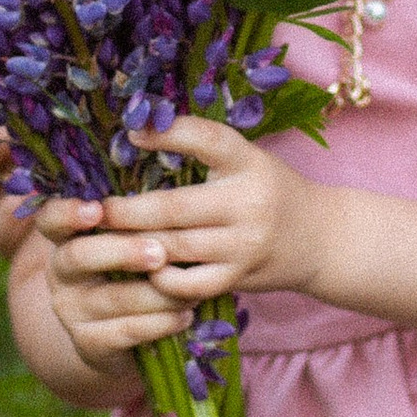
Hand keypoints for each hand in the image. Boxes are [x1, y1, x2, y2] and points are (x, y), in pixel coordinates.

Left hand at [38, 115, 321, 326]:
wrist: (321, 238)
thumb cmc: (269, 190)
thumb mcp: (247, 159)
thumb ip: (203, 150)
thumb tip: (138, 133)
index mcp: (247, 161)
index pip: (208, 140)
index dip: (168, 133)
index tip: (130, 132)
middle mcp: (248, 202)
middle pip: (174, 207)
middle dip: (127, 211)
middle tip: (94, 209)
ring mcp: (244, 244)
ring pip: (176, 248)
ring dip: (133, 246)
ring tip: (102, 241)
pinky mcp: (240, 277)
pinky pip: (190, 284)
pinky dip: (161, 279)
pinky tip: (141, 270)